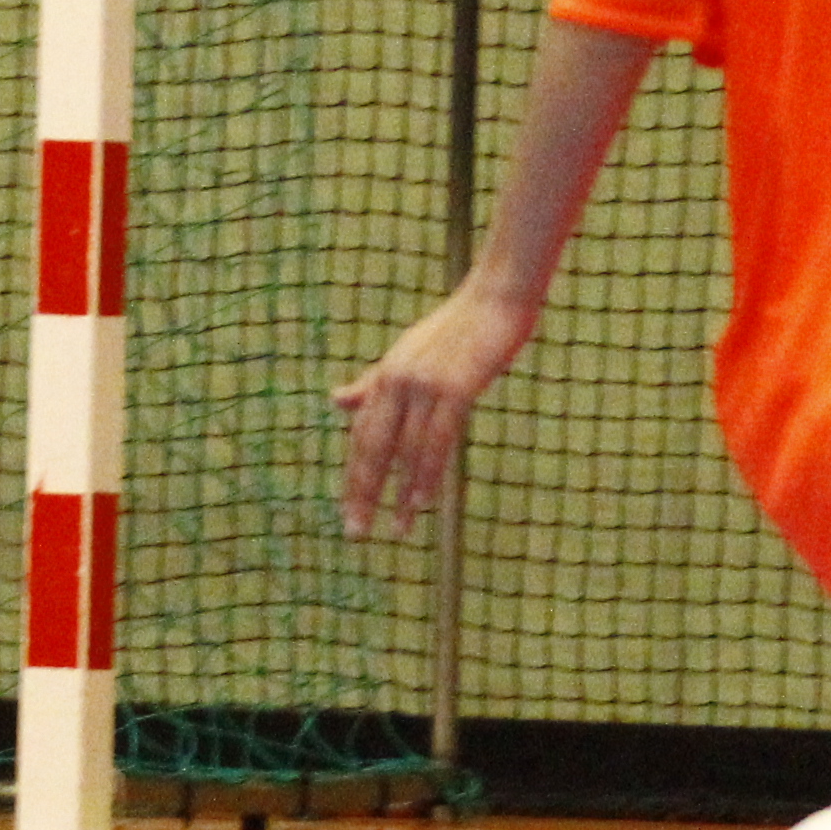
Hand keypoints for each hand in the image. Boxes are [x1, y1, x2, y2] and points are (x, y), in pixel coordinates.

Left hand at [335, 282, 537, 535]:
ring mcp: (425, 385)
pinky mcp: (455, 388)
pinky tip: (422, 501)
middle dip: (364, 491)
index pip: (362, 434)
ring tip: (396, 530)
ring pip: (405, 450)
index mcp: (386, 375)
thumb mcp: (406, 354)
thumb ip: (372, 383)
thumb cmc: (457, 328)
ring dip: (400, 494)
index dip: (355, 475)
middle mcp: (397, 381)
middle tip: (356, 531)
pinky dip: (428, 474)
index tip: (350, 510)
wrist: (495, 298)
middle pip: (373, 446)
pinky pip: (437, 440)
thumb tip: (335, 401)